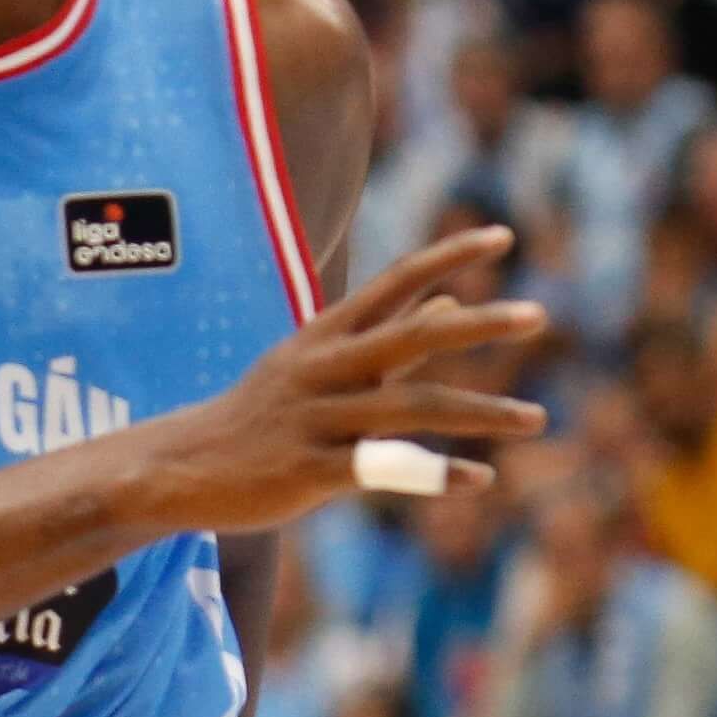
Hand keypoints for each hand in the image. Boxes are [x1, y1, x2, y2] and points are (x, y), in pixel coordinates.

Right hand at [124, 228, 547, 533]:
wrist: (178, 470)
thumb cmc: (259, 413)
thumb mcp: (316, 366)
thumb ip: (388, 337)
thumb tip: (449, 303)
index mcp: (323, 339)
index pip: (392, 284)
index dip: (446, 257)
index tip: (502, 236)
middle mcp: (321, 370)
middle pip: (408, 338)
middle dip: (476, 325)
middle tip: (537, 314)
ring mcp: (313, 420)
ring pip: (409, 409)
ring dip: (479, 412)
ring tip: (535, 418)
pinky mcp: (306, 471)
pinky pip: (383, 471)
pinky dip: (436, 475)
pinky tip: (479, 480)